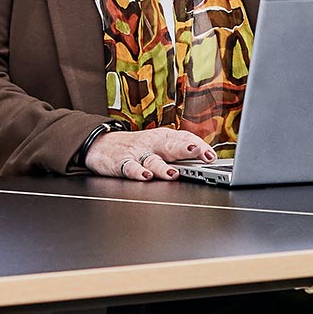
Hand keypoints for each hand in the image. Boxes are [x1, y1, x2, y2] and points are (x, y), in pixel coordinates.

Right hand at [85, 127, 216, 179]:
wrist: (101, 143)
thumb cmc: (137, 146)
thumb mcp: (158, 143)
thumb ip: (179, 151)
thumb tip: (206, 159)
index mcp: (164, 137)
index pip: (184, 137)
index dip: (199, 145)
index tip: (211, 155)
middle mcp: (152, 143)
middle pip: (171, 146)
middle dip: (186, 149)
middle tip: (199, 153)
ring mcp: (137, 153)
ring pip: (152, 160)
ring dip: (163, 167)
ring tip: (174, 174)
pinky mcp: (122, 163)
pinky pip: (130, 168)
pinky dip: (137, 172)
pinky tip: (145, 176)